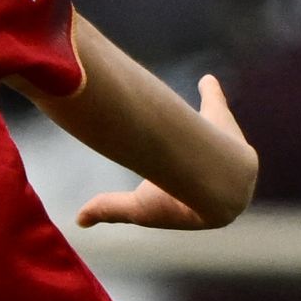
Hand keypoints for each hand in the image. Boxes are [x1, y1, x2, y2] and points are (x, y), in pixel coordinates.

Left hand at [75, 74, 254, 232]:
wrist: (218, 185)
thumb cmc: (177, 200)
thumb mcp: (138, 207)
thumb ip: (110, 208)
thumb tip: (78, 220)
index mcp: (198, 193)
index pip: (184, 186)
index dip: (177, 182)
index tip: (170, 175)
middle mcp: (211, 170)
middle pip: (200, 157)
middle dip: (195, 152)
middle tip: (181, 140)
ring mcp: (221, 145)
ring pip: (211, 132)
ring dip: (204, 124)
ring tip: (191, 115)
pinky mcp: (222, 121)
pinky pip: (216, 104)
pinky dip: (211, 93)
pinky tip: (205, 80)